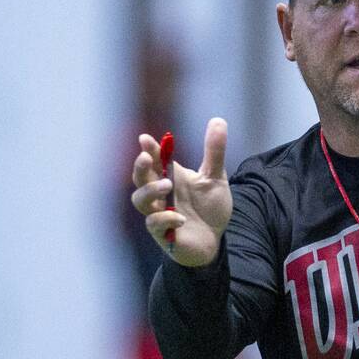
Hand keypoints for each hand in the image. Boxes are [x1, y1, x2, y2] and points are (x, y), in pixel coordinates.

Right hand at [131, 117, 232, 266]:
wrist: (216, 238)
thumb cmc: (210, 207)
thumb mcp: (215, 177)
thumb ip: (214, 151)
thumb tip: (218, 120)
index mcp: (169, 177)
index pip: (153, 160)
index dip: (147, 149)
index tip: (146, 138)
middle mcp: (160, 194)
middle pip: (139, 178)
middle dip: (140, 167)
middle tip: (147, 158)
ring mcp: (159, 213)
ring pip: (140, 201)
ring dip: (150, 191)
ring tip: (167, 186)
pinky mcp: (163, 233)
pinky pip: (154, 225)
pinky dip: (166, 219)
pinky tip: (181, 219)